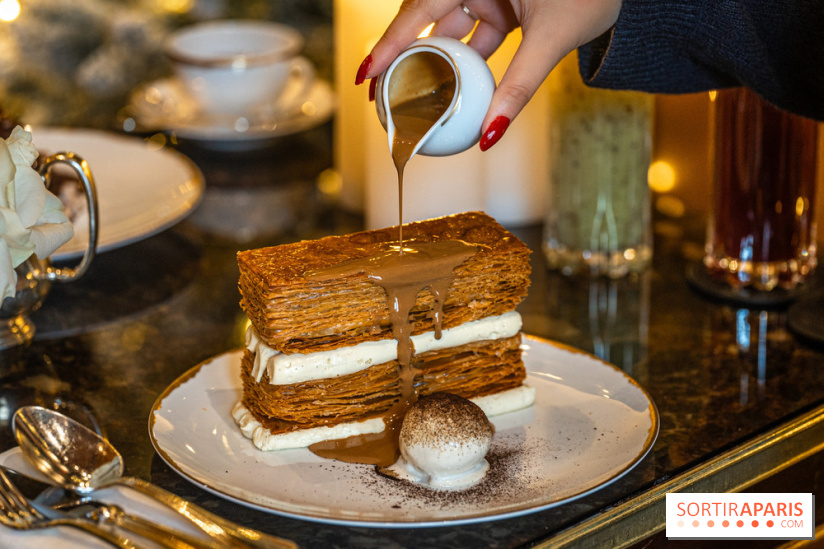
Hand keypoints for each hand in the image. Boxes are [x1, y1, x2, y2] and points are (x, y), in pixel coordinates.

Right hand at [356, 0, 621, 149]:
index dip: (388, 44)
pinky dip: (463, 62)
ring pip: (446, 28)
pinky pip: (471, 34)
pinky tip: (452, 89)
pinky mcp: (501, 4)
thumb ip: (519, 87)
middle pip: (424, 18)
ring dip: (431, 62)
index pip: (420, 9)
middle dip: (401, 56)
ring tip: (410, 97)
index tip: (365, 74)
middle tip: (379, 93)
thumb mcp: (552, 39)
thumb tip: (490, 136)